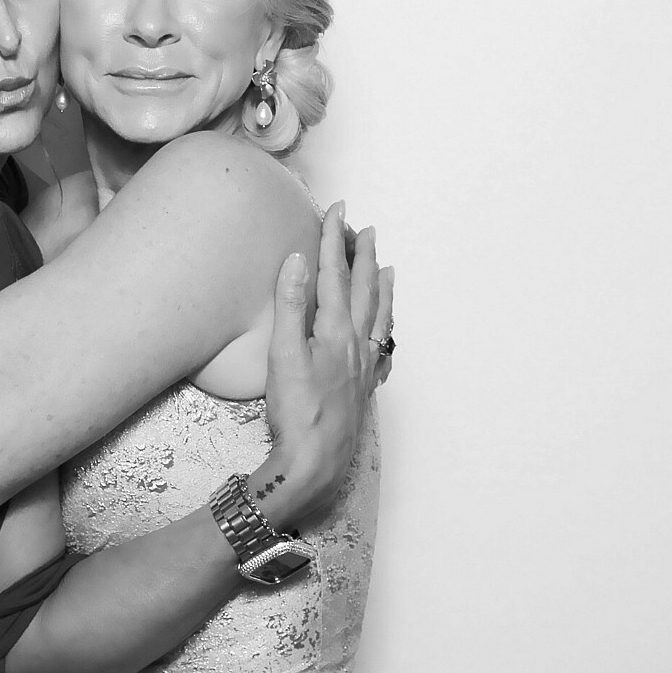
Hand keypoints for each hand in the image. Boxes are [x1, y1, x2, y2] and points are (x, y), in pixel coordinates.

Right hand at [257, 204, 394, 528]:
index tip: (338, 210)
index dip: (335, 240)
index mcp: (336, 331)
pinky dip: (385, 331)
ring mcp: (364, 368)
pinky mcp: (364, 390)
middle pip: (364, 291)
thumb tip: (300, 261)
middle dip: (363, 257)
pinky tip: (384, 335)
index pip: (335, 275)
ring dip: (381, 289)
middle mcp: (357, 344)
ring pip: (379, 318)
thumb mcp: (283, 354)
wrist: (315, 462)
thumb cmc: (296, 411)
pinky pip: (382, 350)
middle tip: (366, 230)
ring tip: (387, 268)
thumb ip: (291, 305)